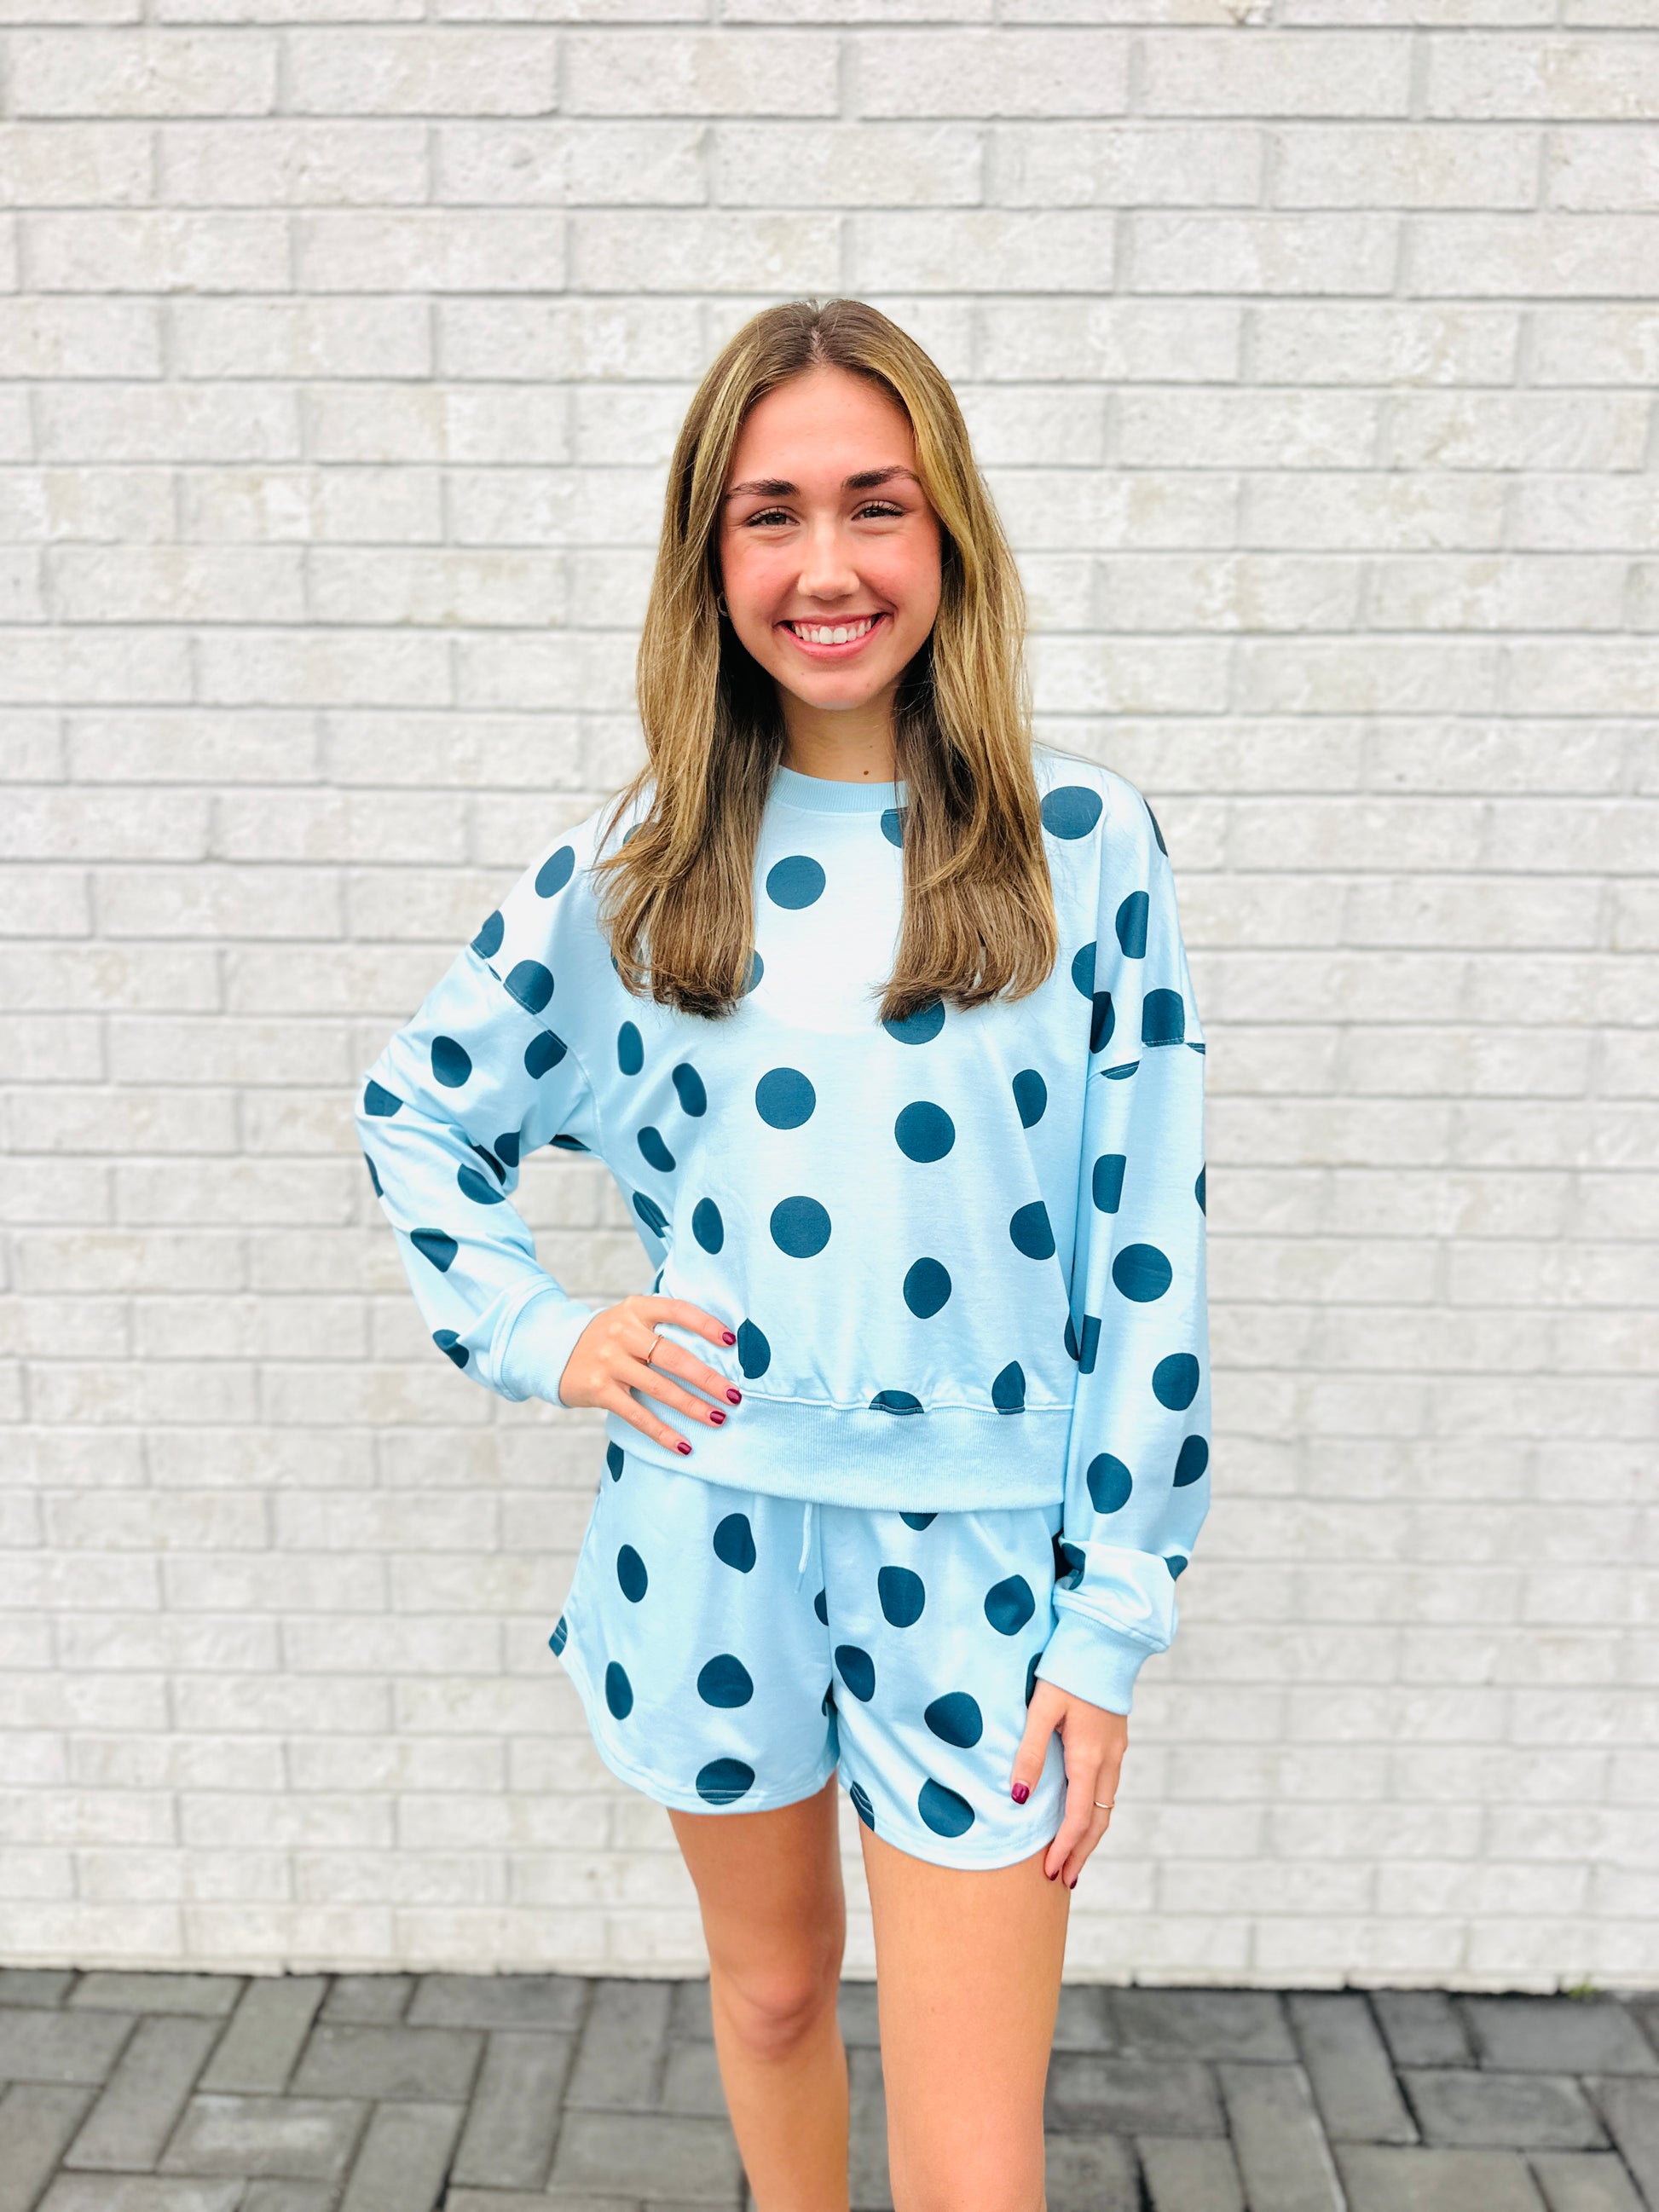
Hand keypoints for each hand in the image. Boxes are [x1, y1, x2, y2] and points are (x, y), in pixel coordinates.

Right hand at [557, 1293, 740, 1456]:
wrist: (554, 1351)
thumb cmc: (609, 1337)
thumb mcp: (631, 1319)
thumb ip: (663, 1326)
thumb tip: (719, 1346)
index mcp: (636, 1308)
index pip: (678, 1311)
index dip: (706, 1325)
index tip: (732, 1342)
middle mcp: (622, 1332)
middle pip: (673, 1356)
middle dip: (707, 1378)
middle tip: (734, 1395)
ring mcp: (608, 1361)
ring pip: (659, 1387)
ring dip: (692, 1406)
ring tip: (719, 1419)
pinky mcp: (599, 1389)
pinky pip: (637, 1414)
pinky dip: (662, 1432)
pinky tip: (683, 1445)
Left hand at [1009, 1680, 1127, 1888]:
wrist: (1106, 1639)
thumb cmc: (1069, 1669)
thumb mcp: (1042, 1708)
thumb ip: (1029, 1752)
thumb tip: (1017, 1798)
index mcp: (1090, 1756)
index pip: (1079, 1818)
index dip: (1064, 1848)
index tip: (1048, 1873)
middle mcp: (1109, 1759)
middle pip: (1098, 1820)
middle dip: (1081, 1853)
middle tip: (1064, 1881)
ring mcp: (1116, 1750)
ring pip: (1105, 1804)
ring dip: (1089, 1834)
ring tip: (1073, 1858)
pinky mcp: (1114, 1739)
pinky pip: (1106, 1786)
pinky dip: (1095, 1810)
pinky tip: (1082, 1814)